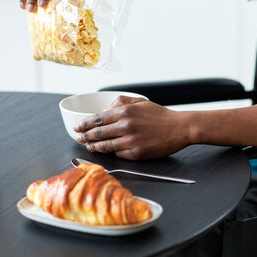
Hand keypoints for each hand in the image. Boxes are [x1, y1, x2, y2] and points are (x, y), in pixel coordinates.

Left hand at [73, 97, 191, 159]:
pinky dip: (113, 152)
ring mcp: (131, 141)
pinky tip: (109, 151)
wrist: (180, 128)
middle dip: (84, 137)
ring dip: (94, 147)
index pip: (97, 119)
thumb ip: (121, 102)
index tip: (77, 127)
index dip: (84, 124)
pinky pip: (119, 154)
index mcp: (125, 112)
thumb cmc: (161, 115)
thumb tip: (105, 110)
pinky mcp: (136, 153)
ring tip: (89, 146)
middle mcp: (126, 126)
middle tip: (78, 138)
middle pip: (97, 134)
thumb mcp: (140, 102)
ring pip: (105, 146)